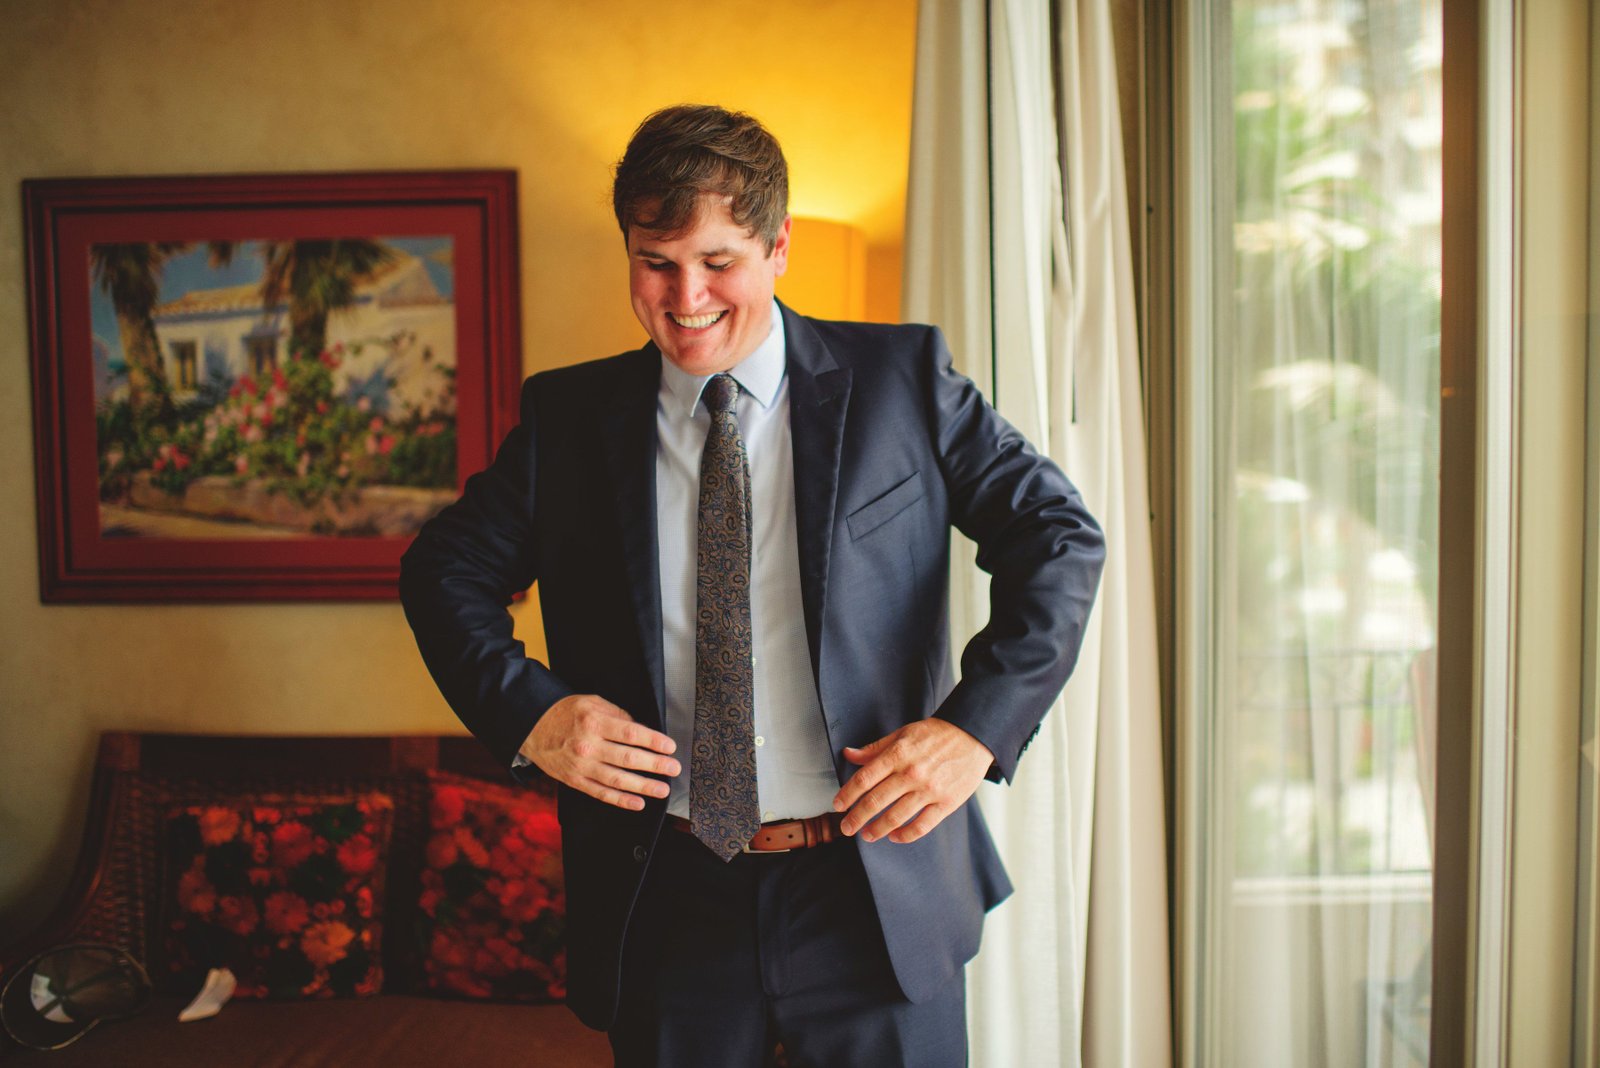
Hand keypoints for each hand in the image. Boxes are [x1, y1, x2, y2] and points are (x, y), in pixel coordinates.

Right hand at [521, 694, 679, 810]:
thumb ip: (618, 715)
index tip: (670, 747)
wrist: (532, 726)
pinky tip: (638, 803)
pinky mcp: (575, 780)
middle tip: (674, 768)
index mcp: (594, 722)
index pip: (631, 733)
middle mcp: (588, 746)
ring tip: (662, 789)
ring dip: (643, 786)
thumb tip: (641, 730)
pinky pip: (601, 793)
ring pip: (617, 779)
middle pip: (628, 758)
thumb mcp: (592, 703)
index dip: (653, 741)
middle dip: (655, 765)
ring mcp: (581, 766)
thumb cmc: (566, 712)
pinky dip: (620, 800)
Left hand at [833, 719, 993, 843]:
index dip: (847, 795)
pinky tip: (894, 836)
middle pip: (876, 801)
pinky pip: (922, 826)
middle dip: (856, 818)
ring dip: (877, 830)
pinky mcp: (947, 803)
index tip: (838, 806)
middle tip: (846, 828)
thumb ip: (875, 748)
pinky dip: (905, 835)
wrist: (973, 735)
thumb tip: (849, 754)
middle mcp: (912, 773)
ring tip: (867, 835)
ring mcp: (930, 790)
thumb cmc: (935, 734)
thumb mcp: (902, 734)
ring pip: (896, 817)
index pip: (864, 779)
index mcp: (898, 754)